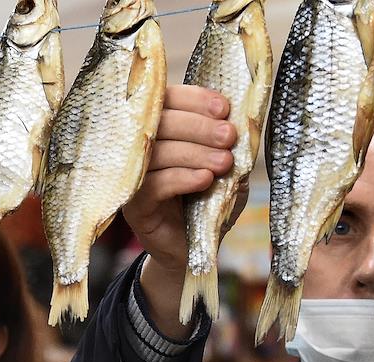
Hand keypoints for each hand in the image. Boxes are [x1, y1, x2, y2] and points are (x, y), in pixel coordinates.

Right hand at [121, 85, 238, 336]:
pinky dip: (182, 178)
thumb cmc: (207, 202)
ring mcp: (133, 178)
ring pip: (158, 152)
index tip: (224, 109)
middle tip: (229, 136)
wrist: (193, 249)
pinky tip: (205, 181)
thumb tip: (240, 119)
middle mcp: (139, 150)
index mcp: (159, 131)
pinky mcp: (134, 206)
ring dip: (195, 153)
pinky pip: (154, 184)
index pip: (166, 100)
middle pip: (160, 122)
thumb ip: (228, 144)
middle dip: (199, 127)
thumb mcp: (225, 167)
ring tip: (224, 163)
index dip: (194, 99)